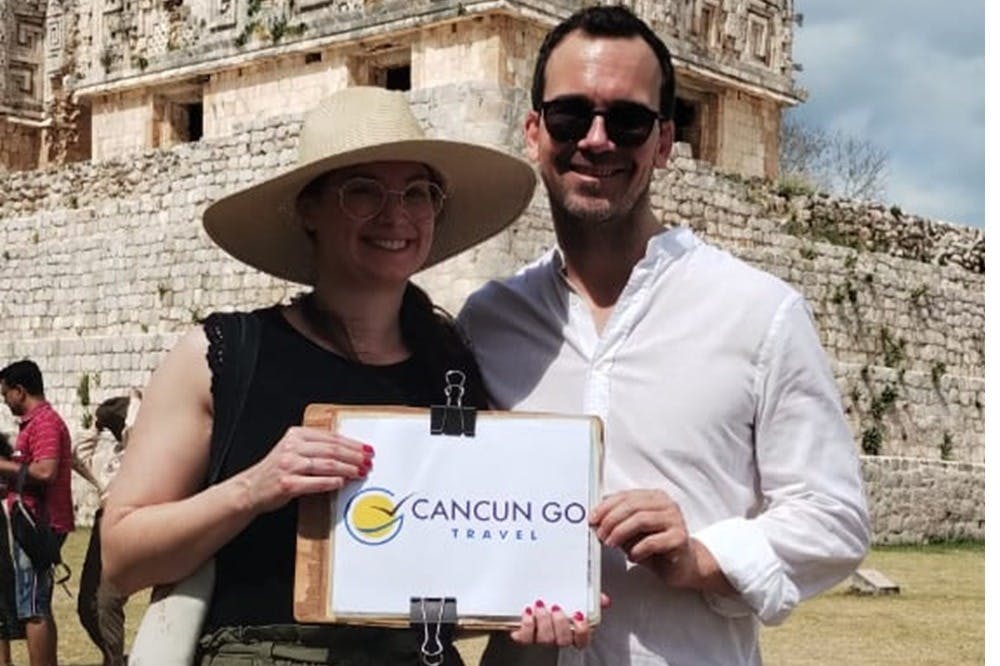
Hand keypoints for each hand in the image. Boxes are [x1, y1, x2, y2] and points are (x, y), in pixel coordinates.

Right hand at [242, 426, 373, 513]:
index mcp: (296, 435)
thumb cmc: (277, 470)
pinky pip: (314, 482)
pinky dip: (330, 482)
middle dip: (354, 456)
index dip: (352, 443)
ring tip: (360, 472)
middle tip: (368, 461)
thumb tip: (349, 452)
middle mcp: (292, 447)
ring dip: (347, 469)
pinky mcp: (287, 483)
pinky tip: (342, 482)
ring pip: (326, 464)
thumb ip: (317, 448)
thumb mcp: (294, 451)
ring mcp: (288, 465)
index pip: (331, 437)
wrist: (251, 488)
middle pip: (331, 450)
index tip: (366, 449)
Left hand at [510, 600, 591, 648]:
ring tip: (540, 605)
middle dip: (560, 624)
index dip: (582, 631)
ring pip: (545, 639)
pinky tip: (528, 611)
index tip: (579, 615)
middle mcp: (557, 637)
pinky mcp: (525, 635)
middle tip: (557, 607)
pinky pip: (526, 638)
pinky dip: (527, 624)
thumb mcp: (577, 597)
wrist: (531, 600)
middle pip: (563, 641)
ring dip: (544, 621)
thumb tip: (603, 599)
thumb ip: (592, 598)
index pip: (582, 641)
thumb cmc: (557, 602)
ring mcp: (541, 638)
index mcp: (572, 631)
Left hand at [590, 489, 700, 587]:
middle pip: (632, 506)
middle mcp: (667, 505)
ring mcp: (675, 520)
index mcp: (654, 497)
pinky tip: (632, 557)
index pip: (626, 496)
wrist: (685, 566)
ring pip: (641, 520)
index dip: (606, 506)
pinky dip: (637, 549)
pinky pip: (652, 541)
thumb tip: (597, 519)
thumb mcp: (634, 531)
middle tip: (600, 533)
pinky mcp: (680, 538)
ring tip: (611, 544)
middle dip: (611, 520)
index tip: (592, 518)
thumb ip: (619, 521)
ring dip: (621, 533)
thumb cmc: (657, 547)